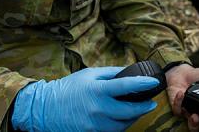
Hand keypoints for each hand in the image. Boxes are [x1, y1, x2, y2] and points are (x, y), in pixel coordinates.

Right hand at [11, 66, 159, 131]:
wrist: (44, 109)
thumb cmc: (68, 88)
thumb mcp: (89, 74)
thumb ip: (110, 73)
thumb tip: (130, 72)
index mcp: (97, 89)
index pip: (126, 86)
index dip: (143, 84)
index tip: (154, 82)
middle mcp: (97, 108)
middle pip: (129, 111)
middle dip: (144, 107)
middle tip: (151, 103)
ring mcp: (94, 124)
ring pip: (122, 125)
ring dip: (133, 118)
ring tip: (138, 111)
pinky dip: (120, 126)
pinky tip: (123, 119)